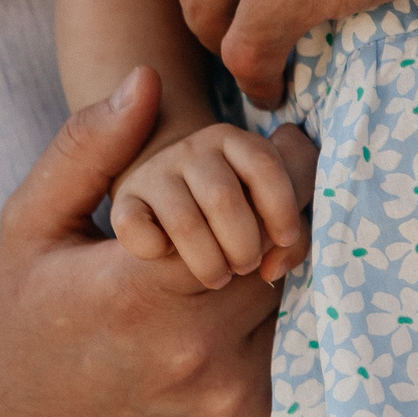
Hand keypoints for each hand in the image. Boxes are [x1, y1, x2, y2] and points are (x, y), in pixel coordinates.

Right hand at [0, 68, 312, 416]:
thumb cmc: (30, 333)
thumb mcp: (33, 232)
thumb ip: (86, 151)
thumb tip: (144, 80)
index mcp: (140, 291)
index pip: (253, 205)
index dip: (275, 171)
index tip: (287, 146)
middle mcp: (194, 353)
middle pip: (282, 255)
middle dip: (278, 222)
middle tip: (268, 206)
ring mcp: (228, 403)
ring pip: (296, 309)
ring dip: (282, 280)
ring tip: (256, 259)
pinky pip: (296, 363)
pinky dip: (280, 334)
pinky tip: (244, 320)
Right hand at [113, 123, 316, 288]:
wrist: (174, 201)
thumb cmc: (237, 212)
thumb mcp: (269, 210)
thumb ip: (293, 236)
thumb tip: (273, 268)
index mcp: (233, 140)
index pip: (264, 165)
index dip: (282, 207)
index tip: (287, 239)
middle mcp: (192, 148)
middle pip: (224, 198)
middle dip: (244, 244)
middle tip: (247, 265)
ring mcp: (155, 172)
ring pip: (185, 222)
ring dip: (209, 261)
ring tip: (219, 276)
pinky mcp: (124, 202)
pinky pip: (136, 230)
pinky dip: (154, 250)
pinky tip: (168, 255)